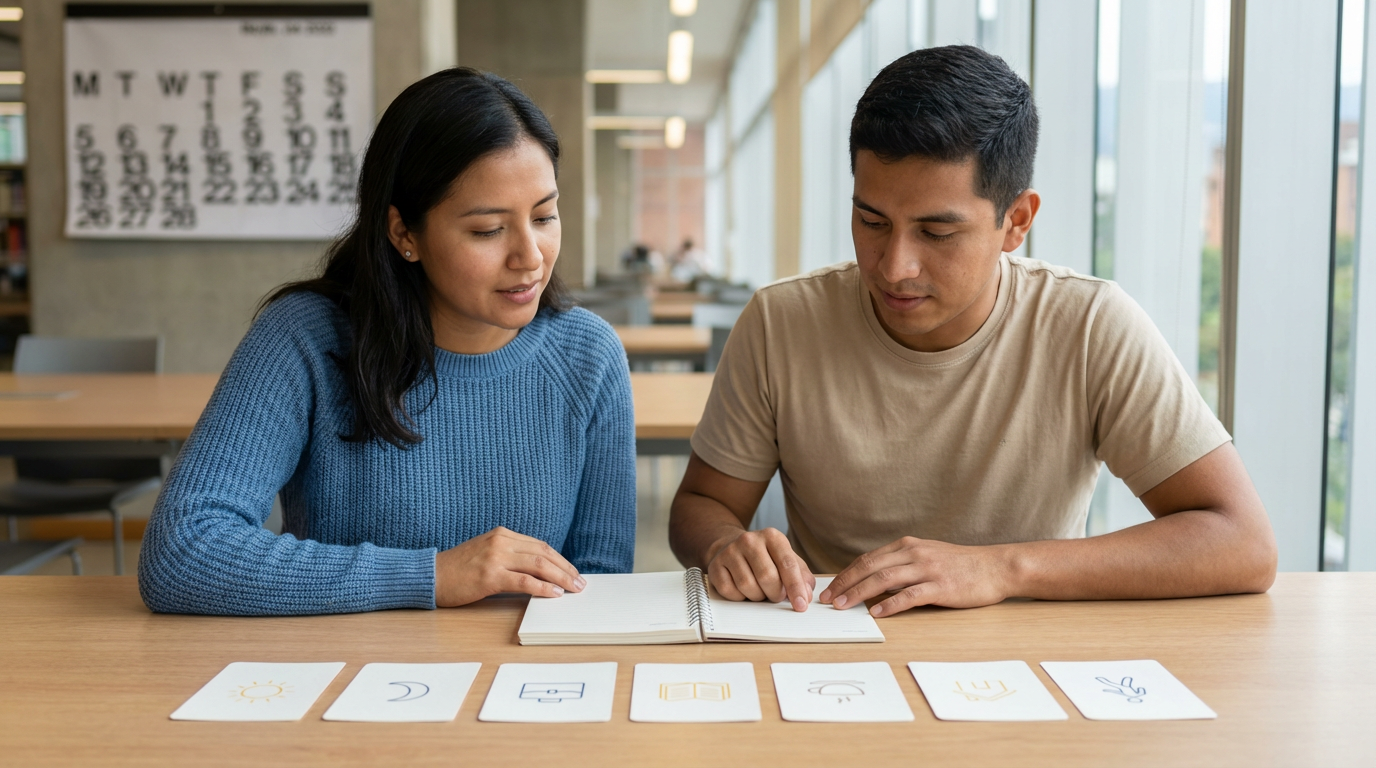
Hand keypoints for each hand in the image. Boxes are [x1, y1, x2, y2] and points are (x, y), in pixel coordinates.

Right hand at [434, 526, 585, 607]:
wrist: (430, 576)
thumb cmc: (458, 570)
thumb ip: (510, 557)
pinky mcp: (489, 575)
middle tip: (580, 582)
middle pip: (544, 553)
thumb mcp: (487, 554)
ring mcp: (495, 557)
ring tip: (573, 589)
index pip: (540, 545)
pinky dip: (542, 587)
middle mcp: (501, 541)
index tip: (572, 572)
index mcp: (502, 534)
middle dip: (565, 568)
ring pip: (538, 565)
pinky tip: (554, 594)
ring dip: (560, 578)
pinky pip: (523, 581)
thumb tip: (539, 573)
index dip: (560, 559)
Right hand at [706, 527, 816, 611]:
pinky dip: (740, 597)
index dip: (795, 587)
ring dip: (758, 596)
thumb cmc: (765, 557)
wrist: (732, 547)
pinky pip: (730, 591)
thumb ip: (801, 576)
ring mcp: (730, 552)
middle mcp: (749, 540)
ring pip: (748, 586)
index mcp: (772, 536)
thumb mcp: (786, 559)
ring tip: (759, 590)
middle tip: (776, 595)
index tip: (801, 605)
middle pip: (767, 577)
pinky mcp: (715, 566)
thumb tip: (805, 595)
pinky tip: (743, 590)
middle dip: (775, 593)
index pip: (787, 564)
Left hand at [819, 537, 1011, 616]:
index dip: (846, 574)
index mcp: (908, 546)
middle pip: (870, 566)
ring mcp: (927, 569)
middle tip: (827, 599)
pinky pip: (910, 595)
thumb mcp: (928, 556)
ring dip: (859, 593)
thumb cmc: (961, 566)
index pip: (868, 559)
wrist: (996, 567)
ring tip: (843, 606)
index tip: (830, 587)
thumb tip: (874, 583)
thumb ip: (902, 565)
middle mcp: (914, 553)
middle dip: (844, 583)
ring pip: (884, 579)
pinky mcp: (941, 586)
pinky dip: (890, 604)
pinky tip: (877, 613)